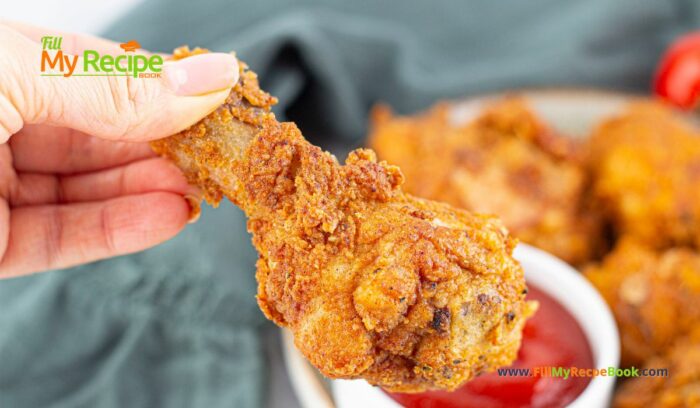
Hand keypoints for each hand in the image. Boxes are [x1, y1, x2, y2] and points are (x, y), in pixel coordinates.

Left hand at [0, 21, 238, 277]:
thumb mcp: (10, 74)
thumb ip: (112, 84)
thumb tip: (210, 78)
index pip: (97, 71)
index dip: (160, 87)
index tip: (218, 101)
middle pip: (98, 135)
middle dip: (162, 146)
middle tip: (218, 156)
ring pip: (85, 190)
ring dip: (151, 190)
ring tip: (200, 190)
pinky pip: (61, 238)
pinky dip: (120, 230)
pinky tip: (166, 217)